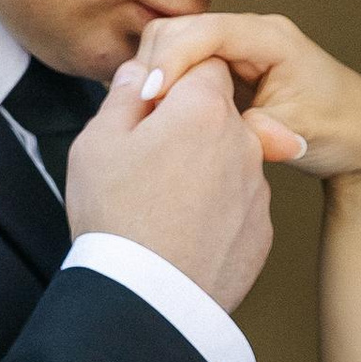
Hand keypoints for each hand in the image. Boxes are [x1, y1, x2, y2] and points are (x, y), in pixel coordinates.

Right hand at [65, 58, 273, 312]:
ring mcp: (257, 189)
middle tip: (147, 156)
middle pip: (219, 112)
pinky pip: (236, 204)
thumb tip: (139, 74)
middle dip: (188, 123)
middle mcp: (243, 142)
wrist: (148, 299)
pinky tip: (181, 230)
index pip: (203, 62)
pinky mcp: (262, 231)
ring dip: (203, 167)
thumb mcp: (98, 142)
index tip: (149, 102)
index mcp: (203, 109)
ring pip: (230, 159)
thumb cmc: (116, 215)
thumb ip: (123, 96)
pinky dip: (214, 209)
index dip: (174, 76)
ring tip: (160, 202)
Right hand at [134, 15, 360, 187]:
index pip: (208, 31)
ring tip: (140, 114)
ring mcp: (241, 48)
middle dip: (155, 63)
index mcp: (273, 38)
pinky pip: (187, 66)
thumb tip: (205, 127)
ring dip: (157, 74)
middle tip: (136, 108)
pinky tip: (154, 114)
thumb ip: (250, 129)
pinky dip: (167, 85)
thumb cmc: (340, 132)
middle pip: (184, 30)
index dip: (173, 59)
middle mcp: (254, 33)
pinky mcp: (231, 67)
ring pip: (179, 47)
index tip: (149, 95)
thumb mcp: (295, 135)